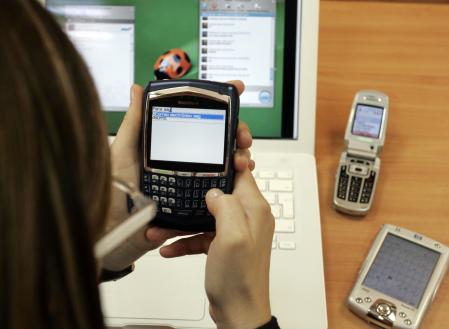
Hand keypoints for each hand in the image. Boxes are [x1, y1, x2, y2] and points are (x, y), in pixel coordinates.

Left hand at [108, 81, 253, 257]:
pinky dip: (235, 179)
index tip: (238, 88)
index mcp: (170, 143)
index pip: (198, 117)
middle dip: (237, 132)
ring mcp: (191, 178)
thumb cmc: (114, 190)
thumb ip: (134, 122)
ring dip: (239, 155)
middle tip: (243, 137)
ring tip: (241, 160)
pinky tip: (239, 175)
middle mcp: (184, 158)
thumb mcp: (123, 150)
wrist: (117, 229)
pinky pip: (220, 187)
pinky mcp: (195, 200)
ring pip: (224, 161)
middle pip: (219, 138)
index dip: (218, 103)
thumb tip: (137, 89)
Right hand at [158, 169, 273, 328]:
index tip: (210, 154)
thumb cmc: (241, 279)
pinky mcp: (223, 245)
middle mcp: (246, 218)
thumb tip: (214, 192)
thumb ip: (226, 206)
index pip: (243, 173)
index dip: (228, 161)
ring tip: (160, 227)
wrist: (238, 311)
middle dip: (195, 193)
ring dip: (183, 221)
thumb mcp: (233, 236)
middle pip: (219, 193)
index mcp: (253, 209)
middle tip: (178, 188)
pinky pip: (200, 235)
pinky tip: (168, 247)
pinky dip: (185, 239)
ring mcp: (234, 232)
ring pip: (205, 215)